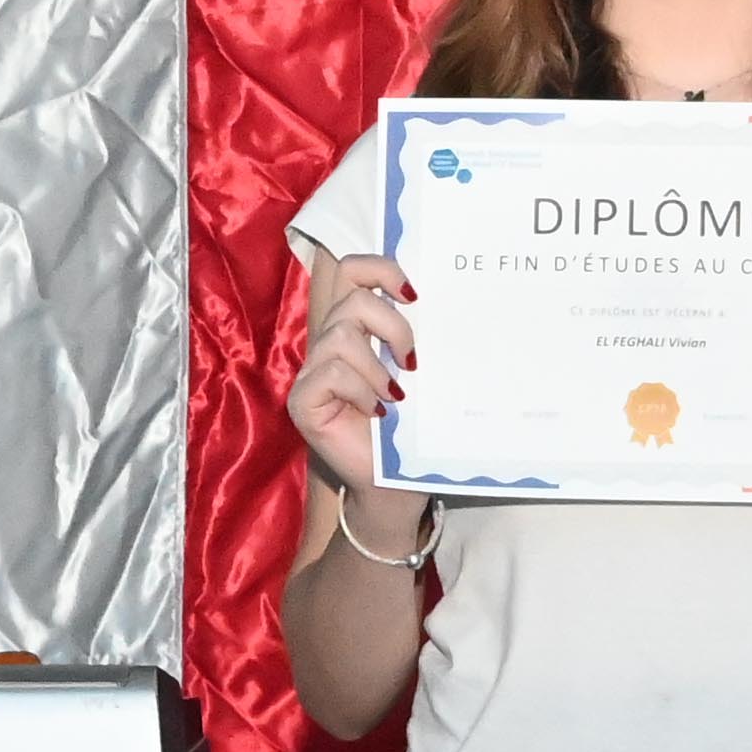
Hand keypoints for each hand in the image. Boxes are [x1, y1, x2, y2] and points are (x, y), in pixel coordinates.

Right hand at [284, 252, 417, 495]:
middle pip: (352, 298)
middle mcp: (331, 342)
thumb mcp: (419, 374)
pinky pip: (330, 373)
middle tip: (413, 361)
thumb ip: (419, 337)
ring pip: (342, 336)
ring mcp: (313, 372)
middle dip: (393, 325)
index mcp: (358, 328)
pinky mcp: (303, 400)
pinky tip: (378, 412)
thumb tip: (448, 301)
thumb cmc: (411, 428)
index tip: (415, 294)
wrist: (395, 484)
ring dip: (377, 367)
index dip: (381, 268)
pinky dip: (361, 390)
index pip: (353, 270)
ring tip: (396, 396)